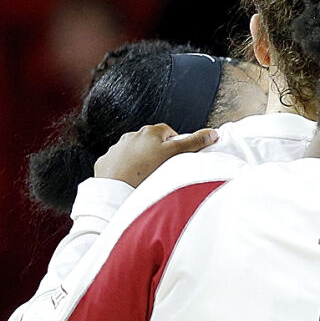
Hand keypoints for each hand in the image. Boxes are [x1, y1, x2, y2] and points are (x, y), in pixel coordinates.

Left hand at [92, 123, 216, 186]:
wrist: (116, 189)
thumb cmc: (146, 171)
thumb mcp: (176, 155)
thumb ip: (194, 142)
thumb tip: (212, 133)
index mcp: (150, 132)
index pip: (168, 131)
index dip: (175, 144)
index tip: (177, 156)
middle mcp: (131, 136)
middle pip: (151, 141)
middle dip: (158, 152)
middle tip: (164, 168)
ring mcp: (117, 149)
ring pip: (134, 152)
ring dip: (141, 161)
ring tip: (147, 177)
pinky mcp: (106, 162)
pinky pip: (119, 163)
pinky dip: (126, 169)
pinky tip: (132, 180)